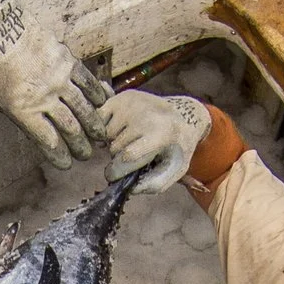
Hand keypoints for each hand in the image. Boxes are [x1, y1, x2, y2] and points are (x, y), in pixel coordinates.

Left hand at [0, 0, 106, 167]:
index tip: (66, 163)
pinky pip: (86, 79)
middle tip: (87, 154)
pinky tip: (104, 101)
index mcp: (21, 109)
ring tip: (101, 134)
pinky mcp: (65, 58)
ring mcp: (58, 76)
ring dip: (94, 123)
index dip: (58, 154)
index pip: (47, 139)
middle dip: (80, 144)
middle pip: (70, 126)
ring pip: (83, 106)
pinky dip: (96, 92)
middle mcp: (44, 96)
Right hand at [96, 90, 210, 184]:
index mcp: (163, 133)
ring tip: (130, 140)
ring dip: (113, 143)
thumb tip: (130, 188)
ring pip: (106, 135)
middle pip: (115, 147)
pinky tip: (120, 129)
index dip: (117, 171)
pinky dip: (105, 128)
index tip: (113, 177)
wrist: (183, 115)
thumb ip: (155, 184)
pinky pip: (100, 119)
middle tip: (132, 155)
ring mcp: (133, 103)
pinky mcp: (122, 96)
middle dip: (118, 157)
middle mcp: (146, 114)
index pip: (128, 156)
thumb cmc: (177, 146)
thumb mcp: (176, 169)